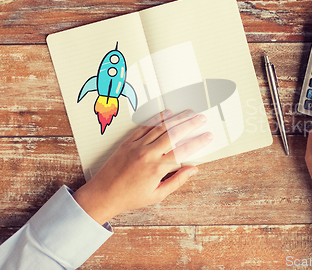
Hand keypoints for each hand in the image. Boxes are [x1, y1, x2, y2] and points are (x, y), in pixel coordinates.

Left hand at [73, 110, 212, 224]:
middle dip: (190, 124)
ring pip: (161, 127)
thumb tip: (193, 169)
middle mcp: (148, 154)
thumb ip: (177, 181)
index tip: (208, 136)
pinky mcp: (128, 142)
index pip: (183, 150)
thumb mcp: (157, 195)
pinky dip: (156, 119)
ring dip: (176, 118)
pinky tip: (166, 114)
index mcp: (157, 168)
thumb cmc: (131, 197)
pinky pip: (144, 127)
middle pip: (174, 134)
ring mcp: (137, 146)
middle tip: (201, 118)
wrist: (103, 194)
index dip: (198, 142)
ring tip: (188, 113)